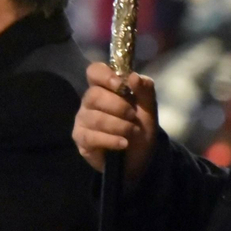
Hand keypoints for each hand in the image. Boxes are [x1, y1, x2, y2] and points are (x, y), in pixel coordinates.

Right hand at [71, 62, 158, 181]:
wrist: (139, 159)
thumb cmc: (140, 130)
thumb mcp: (149, 110)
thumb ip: (145, 91)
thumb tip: (134, 76)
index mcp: (105, 88)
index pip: (94, 71)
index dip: (105, 75)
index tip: (120, 85)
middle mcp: (90, 101)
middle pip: (94, 95)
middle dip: (118, 106)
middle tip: (132, 115)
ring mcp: (83, 120)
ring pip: (94, 117)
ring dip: (118, 125)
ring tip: (132, 132)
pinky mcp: (81, 139)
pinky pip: (91, 136)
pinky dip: (111, 140)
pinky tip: (123, 144)